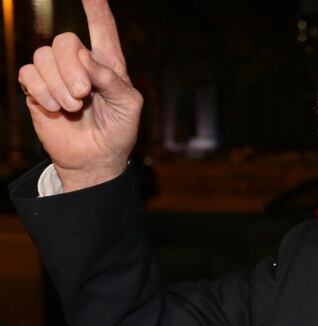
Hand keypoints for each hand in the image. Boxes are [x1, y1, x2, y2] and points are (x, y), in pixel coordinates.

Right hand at [18, 0, 142, 191]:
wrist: (96, 158)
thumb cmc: (118, 131)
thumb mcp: (128, 106)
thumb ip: (112, 80)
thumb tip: (86, 59)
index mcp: (108, 64)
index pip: (102, 28)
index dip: (95, 8)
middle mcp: (81, 64)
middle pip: (65, 41)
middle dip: (72, 68)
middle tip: (83, 94)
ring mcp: (57, 75)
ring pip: (43, 56)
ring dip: (58, 85)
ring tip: (73, 107)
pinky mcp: (37, 89)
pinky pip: (28, 74)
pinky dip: (42, 91)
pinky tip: (56, 109)